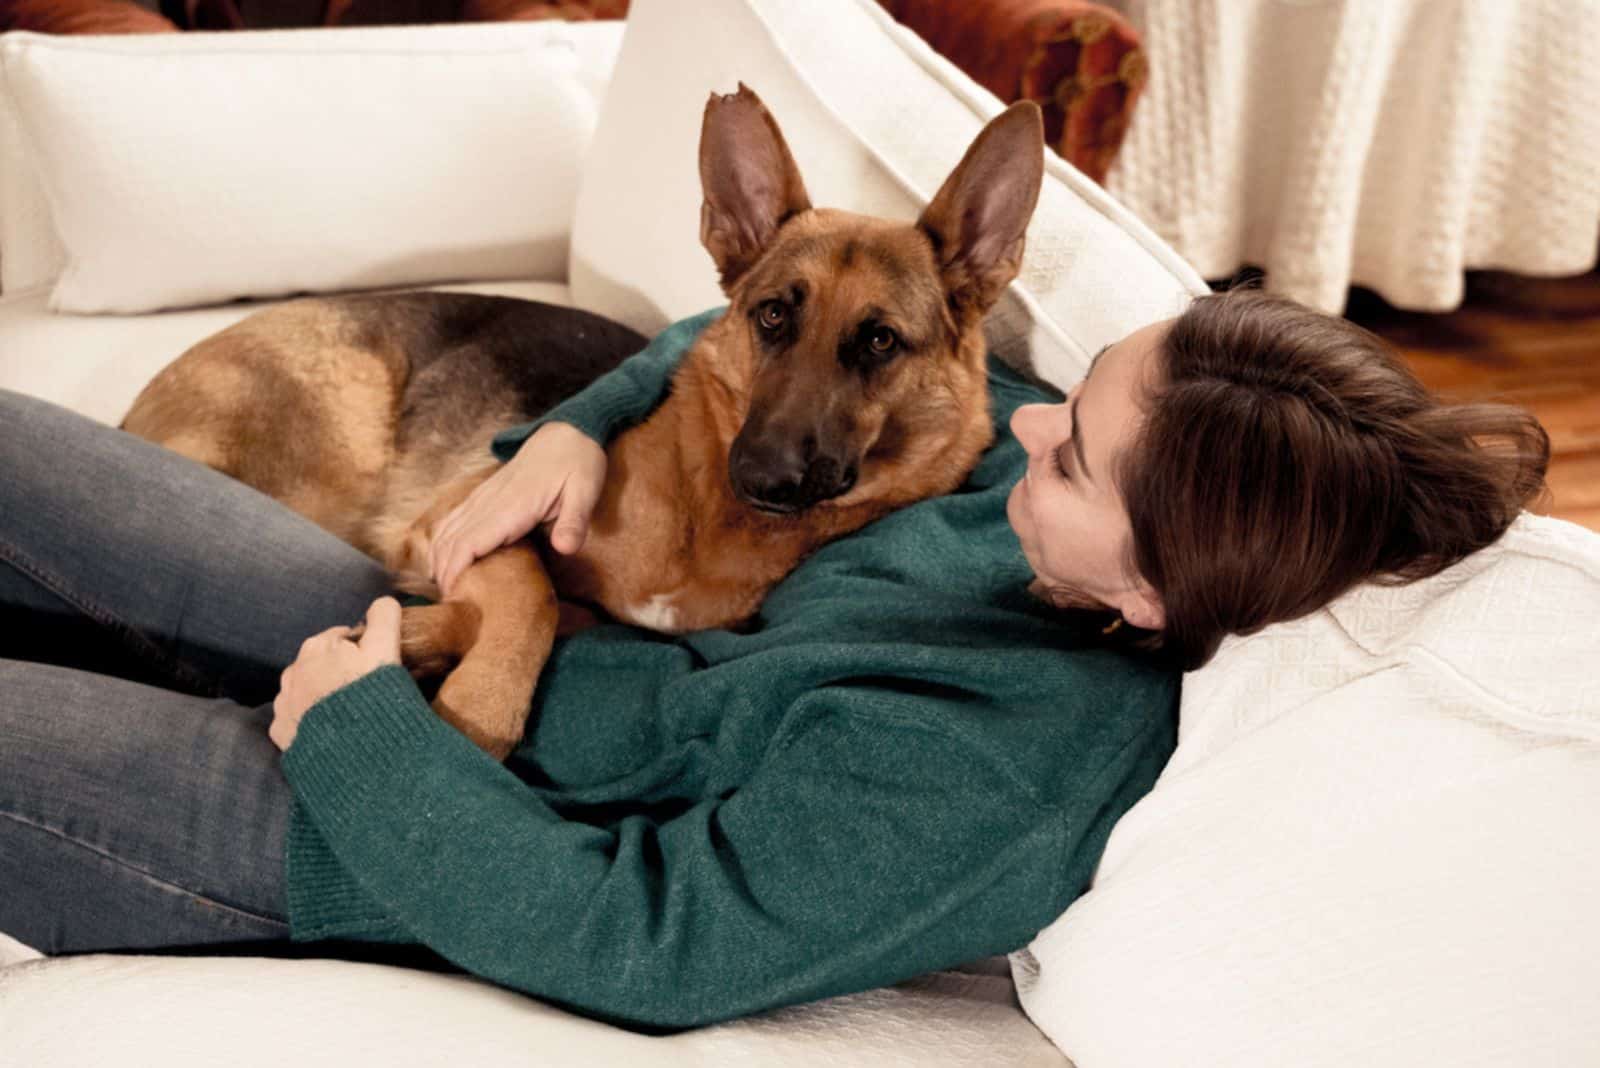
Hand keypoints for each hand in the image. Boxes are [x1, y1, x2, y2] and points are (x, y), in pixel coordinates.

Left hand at [270, 596, 402, 751]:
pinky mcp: (282, 734)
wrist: (354, 752)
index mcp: (317, 646)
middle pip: (322, 663)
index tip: (376, 665)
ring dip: (323, 695)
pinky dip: (310, 721)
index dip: (363, 648)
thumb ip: (383, 618)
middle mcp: (293, 671)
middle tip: (366, 689)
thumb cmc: (372, 695)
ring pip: (306, 690)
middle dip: (340, 671)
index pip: (343, 637)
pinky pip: (296, 720)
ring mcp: (284, 704)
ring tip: (349, 713)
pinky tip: (331, 731)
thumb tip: (383, 601)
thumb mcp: (384, 649)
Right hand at [429, 422, 606, 597]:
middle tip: (449, 604)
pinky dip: (444, 541)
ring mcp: (485, 496)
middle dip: (444, 572)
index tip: (453, 596)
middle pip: (452, 541)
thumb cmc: (579, 462)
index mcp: (512, 506)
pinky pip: (455, 519)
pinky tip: (443, 558)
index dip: (456, 570)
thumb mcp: (585, 491)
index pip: (470, 542)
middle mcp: (491, 501)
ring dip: (440, 558)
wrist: (568, 431)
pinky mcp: (485, 494)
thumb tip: (565, 549)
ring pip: (448, 529)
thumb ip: (574, 521)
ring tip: (443, 588)